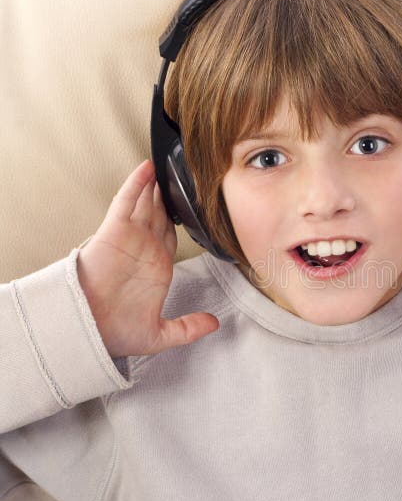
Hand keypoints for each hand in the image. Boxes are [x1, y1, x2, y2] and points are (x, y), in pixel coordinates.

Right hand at [76, 160, 218, 357]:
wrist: (88, 330)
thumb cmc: (114, 332)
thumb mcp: (160, 335)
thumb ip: (188, 328)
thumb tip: (214, 324)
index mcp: (157, 268)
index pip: (172, 237)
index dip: (179, 222)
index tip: (192, 208)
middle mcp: (145, 249)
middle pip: (160, 215)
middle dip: (168, 197)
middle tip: (182, 177)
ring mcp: (131, 238)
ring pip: (146, 203)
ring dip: (156, 186)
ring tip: (167, 165)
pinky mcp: (114, 231)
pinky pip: (127, 201)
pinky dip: (137, 183)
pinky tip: (147, 167)